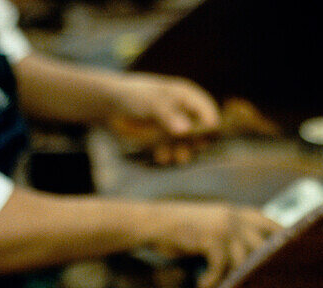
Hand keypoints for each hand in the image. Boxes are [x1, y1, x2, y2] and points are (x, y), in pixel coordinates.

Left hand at [103, 72, 220, 164]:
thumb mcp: (152, 102)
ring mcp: (173, 129)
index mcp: (187, 97)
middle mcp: (184, 114)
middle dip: (198, 141)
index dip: (211, 122)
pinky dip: (168, 155)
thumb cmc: (134, 96)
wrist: (111, 106)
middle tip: (196, 148)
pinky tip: (161, 156)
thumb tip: (185, 130)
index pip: (207, 110)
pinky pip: (171, 152)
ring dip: (184, 151)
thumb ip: (168, 115)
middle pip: (200, 131)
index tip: (210, 134)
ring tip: (179, 157)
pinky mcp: (162, 142)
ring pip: (186, 144)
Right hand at [143, 201, 282, 287]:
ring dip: (232, 279)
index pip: (270, 223)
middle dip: (262, 267)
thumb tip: (251, 259)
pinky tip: (201, 286)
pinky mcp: (210, 238)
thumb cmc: (182, 229)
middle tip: (261, 286)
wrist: (154, 223)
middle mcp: (235, 217)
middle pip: (263, 246)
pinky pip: (220, 267)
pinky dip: (211, 281)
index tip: (291, 256)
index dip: (282, 238)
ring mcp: (224, 227)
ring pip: (243, 260)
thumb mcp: (213, 227)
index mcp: (238, 212)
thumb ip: (233, 235)